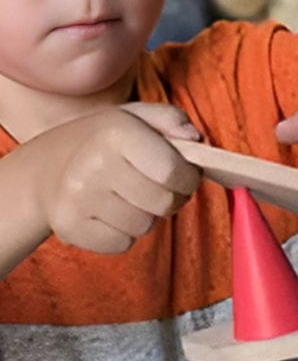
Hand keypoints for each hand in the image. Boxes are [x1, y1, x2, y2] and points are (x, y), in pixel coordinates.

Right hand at [30, 104, 200, 253]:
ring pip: (145, 226)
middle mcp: (94, 164)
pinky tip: (110, 213)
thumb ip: (170, 119)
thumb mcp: (133, 117)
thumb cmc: (100, 143)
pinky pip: (122, 243)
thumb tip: (194, 139)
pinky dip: (124, 233)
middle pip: (164, 203)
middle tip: (160, 189)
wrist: (41, 171)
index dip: (189, 178)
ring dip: (147, 216)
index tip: (186, 176)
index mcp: (116, 132)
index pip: (173, 171)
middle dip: (173, 199)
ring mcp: (78, 198)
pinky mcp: (69, 227)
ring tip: (130, 198)